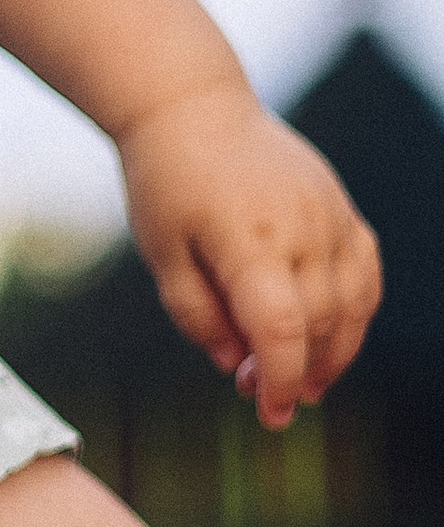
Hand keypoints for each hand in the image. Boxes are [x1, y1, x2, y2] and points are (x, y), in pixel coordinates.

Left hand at [119, 80, 381, 427]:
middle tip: (262, 396)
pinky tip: (332, 337)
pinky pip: (365, 271)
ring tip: (303, 382)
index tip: (269, 416)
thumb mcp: (161, 255)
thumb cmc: (165, 184)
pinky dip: (356, 312)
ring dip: (335, 353)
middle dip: (298, 372)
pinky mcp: (341, 207)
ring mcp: (330, 214)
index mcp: (247, 241)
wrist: (193, 109)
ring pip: (354, 303)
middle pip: (321, 324)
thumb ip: (198, 316)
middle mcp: (301, 227)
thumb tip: (238, 367)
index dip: (280, 382)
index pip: (281, 330)